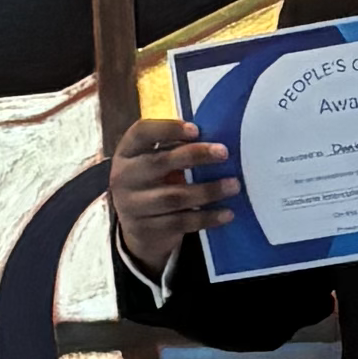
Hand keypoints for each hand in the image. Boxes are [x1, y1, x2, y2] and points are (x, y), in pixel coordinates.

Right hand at [108, 110, 239, 282]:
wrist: (136, 226)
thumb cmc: (154, 181)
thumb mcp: (155, 161)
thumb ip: (176, 148)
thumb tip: (217, 139)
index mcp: (127, 152)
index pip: (141, 132)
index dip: (168, 128)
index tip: (196, 130)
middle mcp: (124, 177)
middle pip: (159, 163)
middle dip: (194, 155)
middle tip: (224, 153)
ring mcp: (132, 206)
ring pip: (173, 197)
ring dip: (207, 191)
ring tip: (233, 185)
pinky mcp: (146, 229)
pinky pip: (180, 223)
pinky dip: (206, 217)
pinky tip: (227, 213)